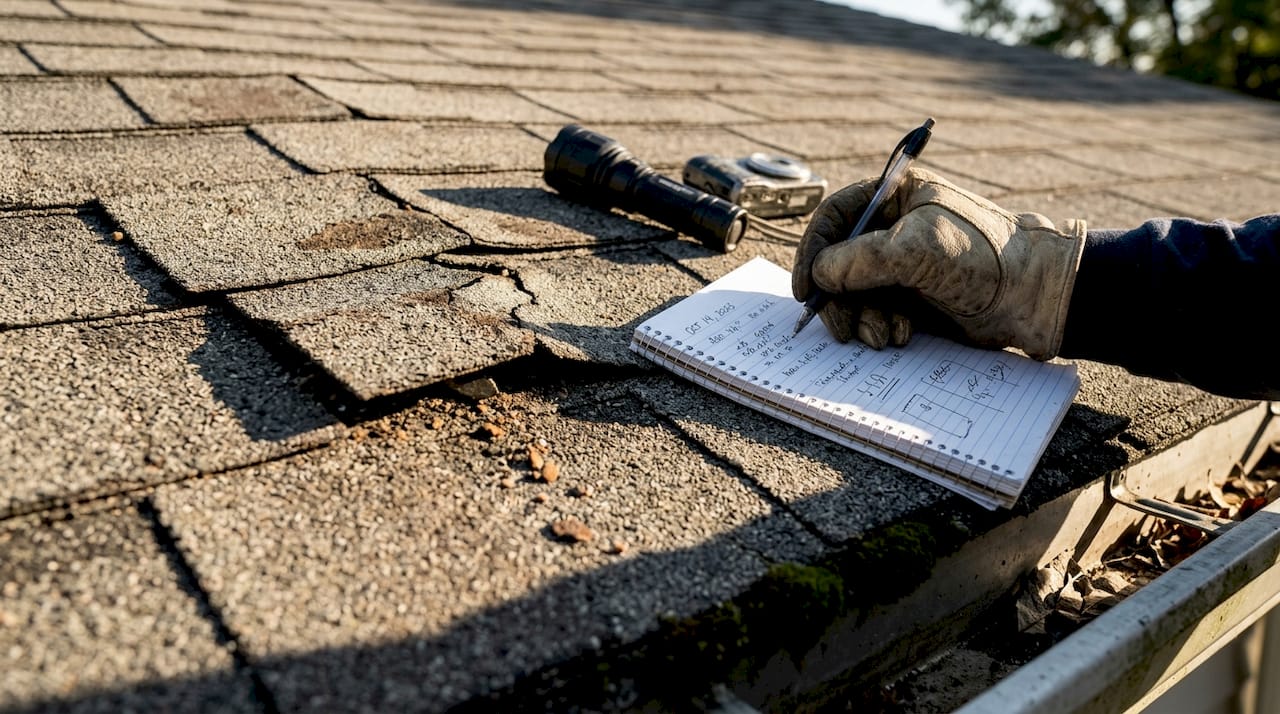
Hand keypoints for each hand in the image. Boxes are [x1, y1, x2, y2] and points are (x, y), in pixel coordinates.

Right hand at [792, 167, 1085, 359]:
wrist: (1036, 297)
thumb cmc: (986, 258)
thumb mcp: (917, 250)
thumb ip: (861, 259)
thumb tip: (821, 274)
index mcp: (896, 196)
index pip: (835, 217)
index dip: (814, 252)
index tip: (807, 289)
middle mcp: (894, 227)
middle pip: (839, 262)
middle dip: (839, 299)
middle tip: (843, 328)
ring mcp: (903, 264)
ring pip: (855, 294)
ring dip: (862, 319)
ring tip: (883, 336)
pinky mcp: (913, 296)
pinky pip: (876, 312)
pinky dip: (881, 327)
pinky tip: (902, 336)